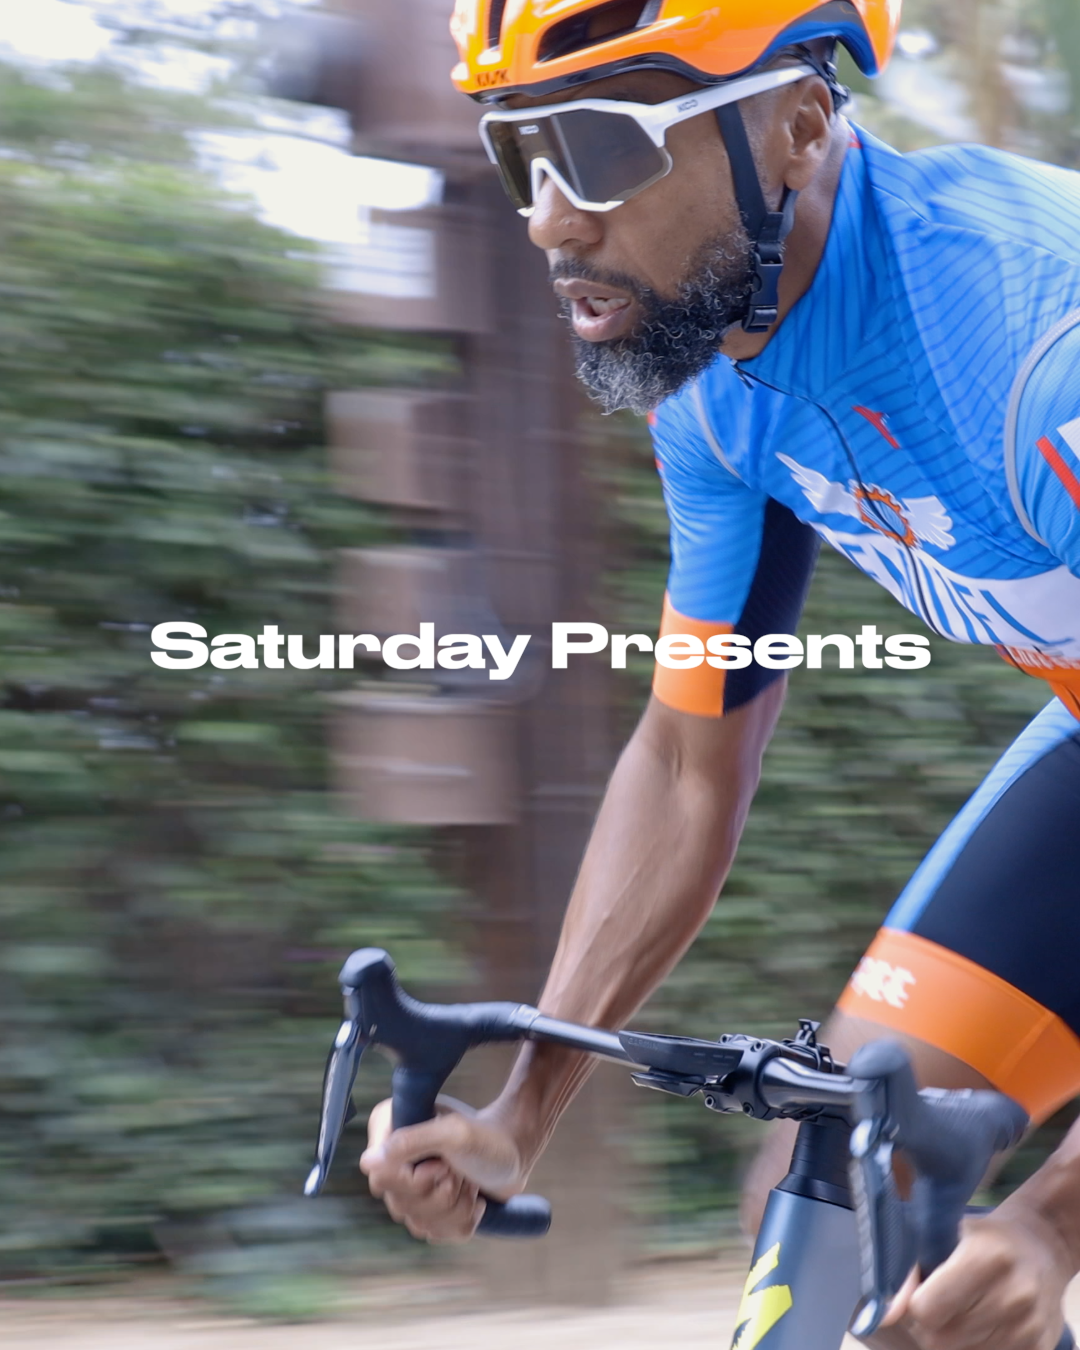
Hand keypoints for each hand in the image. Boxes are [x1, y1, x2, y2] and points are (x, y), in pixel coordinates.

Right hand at [359, 1096, 530, 1243]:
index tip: (444, 1164)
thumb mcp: (454, 1133)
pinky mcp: (426, 1210)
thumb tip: (369, 1163)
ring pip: (418, 1225)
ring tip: (469, 1182)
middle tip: (460, 1170)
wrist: (515, 1153)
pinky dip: (461, 1221)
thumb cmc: (487, 1137)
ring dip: (455, 1207)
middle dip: (442, 1193)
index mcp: (390, 1130)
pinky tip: (473, 1200)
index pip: (380, 1176)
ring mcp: (407, 1187)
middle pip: (399, 1205)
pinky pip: (435, 1234)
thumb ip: (412, 1142)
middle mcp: (392, 1160)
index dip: (416, 1180)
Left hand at [881, 1205, 1071, 1349]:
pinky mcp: (1040, 1348)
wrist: (1043, 1248)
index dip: (914, 1305)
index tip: (919, 1292)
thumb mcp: (946, 1233)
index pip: (926, 1310)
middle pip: (940, 1341)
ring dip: (953, 1340)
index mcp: (985, 1257)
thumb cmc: (985, 1238)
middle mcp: (1012, 1295)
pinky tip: (982, 1324)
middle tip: (937, 1305)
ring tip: (962, 1311)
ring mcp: (1029, 1327)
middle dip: (928, 1327)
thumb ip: (911, 1269)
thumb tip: (883, 1313)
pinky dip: (976, 1348)